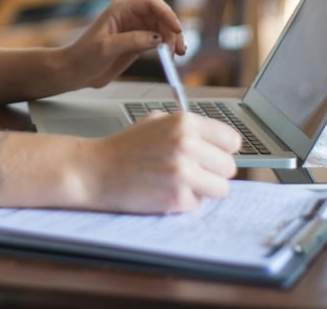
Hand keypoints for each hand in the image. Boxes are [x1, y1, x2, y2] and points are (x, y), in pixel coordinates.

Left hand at [59, 0, 184, 88]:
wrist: (74, 71)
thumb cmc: (83, 56)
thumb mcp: (107, 47)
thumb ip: (132, 41)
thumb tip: (157, 39)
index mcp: (121, 10)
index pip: (151, 4)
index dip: (167, 14)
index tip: (176, 28)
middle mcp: (130, 17)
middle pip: (160, 16)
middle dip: (172, 30)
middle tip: (177, 49)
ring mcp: (135, 30)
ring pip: (162, 29)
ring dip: (173, 40)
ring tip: (176, 55)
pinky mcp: (137, 44)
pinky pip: (158, 42)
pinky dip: (167, 48)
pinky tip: (171, 56)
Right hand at [87, 110, 240, 212]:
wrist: (94, 170)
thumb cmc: (124, 148)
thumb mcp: (156, 122)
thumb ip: (188, 128)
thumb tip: (219, 142)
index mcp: (184, 122)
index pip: (232, 140)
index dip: (221, 150)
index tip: (211, 156)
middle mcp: (187, 144)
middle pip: (229, 167)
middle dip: (211, 172)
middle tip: (189, 172)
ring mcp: (182, 172)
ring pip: (220, 188)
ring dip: (203, 190)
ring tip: (179, 183)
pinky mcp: (176, 197)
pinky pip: (198, 205)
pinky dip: (183, 203)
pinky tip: (163, 192)